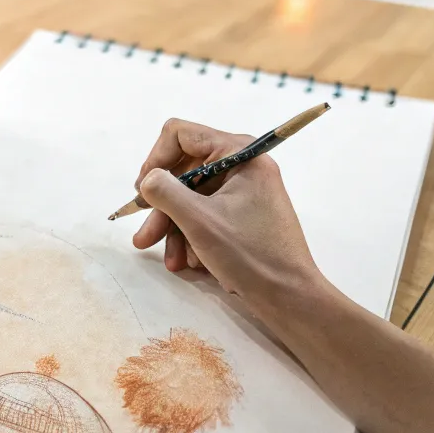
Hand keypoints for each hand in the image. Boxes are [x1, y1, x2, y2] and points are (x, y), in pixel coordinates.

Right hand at [130, 117, 321, 315]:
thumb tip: (148, 178)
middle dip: (163, 207)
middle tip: (145, 238)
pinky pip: (208, 214)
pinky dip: (194, 236)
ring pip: (193, 198)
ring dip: (176, 229)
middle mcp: (243, 165)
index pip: (182, 135)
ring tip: (172, 261)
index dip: (156, 159)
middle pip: (185, 172)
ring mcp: (245, 191)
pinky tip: (192, 263)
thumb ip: (165, 191)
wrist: (290, 297)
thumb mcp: (199, 220)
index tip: (143, 192)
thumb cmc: (249, 253)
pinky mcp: (245, 214)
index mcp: (240, 153)